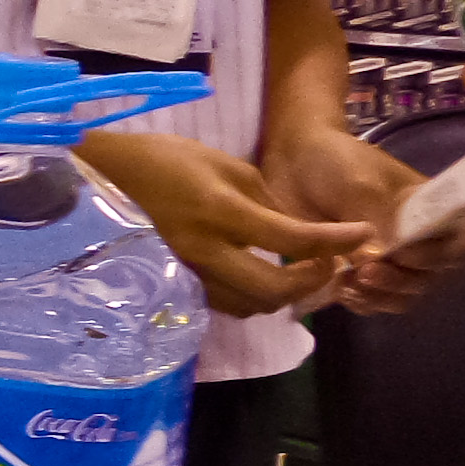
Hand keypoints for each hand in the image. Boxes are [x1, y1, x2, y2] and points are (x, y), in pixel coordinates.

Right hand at [79, 129, 369, 317]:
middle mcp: (205, 251)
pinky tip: (256, 276)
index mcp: (221, 212)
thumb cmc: (165, 160)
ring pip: (249, 306)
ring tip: (295, 272)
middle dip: (311, 282)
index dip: (335, 241)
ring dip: (282, 294)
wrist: (102, 176)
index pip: (293, 238)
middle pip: (273, 291)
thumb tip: (294, 233)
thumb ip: (265, 201)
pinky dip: (250, 296)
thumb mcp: (225, 165)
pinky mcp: (175, 284)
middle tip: (326, 263)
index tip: (362, 236)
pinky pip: (224, 303)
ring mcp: (187, 273)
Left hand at [266, 126, 464, 313]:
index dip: (438, 257)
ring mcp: (389, 261)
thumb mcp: (362, 183)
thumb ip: (379, 219)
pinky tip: (340, 290)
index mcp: (431, 212)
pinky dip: (361, 301)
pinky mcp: (359, 274)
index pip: (460, 245)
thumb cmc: (336, 163)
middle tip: (366, 272)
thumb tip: (383, 256)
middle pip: (430, 278)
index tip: (403, 254)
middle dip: (402, 281)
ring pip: (403, 296)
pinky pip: (372, 302)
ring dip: (380, 296)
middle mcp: (418, 241)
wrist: (293, 162)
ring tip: (348, 282)